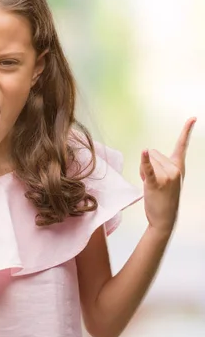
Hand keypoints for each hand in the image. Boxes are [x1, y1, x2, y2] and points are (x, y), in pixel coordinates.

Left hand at [140, 117, 196, 234]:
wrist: (164, 219)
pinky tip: (144, 152)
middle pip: (152, 153)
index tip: (193, 117)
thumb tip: (147, 152)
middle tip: (154, 181)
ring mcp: (167, 177)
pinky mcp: (156, 183)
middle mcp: (175, 169)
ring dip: (144, 171)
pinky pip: (149, 169)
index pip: (182, 145)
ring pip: (146, 161)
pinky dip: (145, 162)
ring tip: (151, 185)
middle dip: (148, 165)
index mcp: (179, 166)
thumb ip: (160, 164)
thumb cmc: (163, 196)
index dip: (187, 131)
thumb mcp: (165, 177)